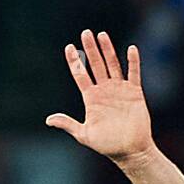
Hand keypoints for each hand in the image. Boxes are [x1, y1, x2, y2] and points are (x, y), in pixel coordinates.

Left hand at [46, 31, 152, 163]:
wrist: (129, 150)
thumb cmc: (107, 145)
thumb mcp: (84, 134)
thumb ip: (68, 124)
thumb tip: (49, 120)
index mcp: (91, 98)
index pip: (80, 75)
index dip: (74, 62)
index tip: (68, 48)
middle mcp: (104, 90)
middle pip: (96, 65)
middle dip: (90, 49)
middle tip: (85, 33)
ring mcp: (119, 90)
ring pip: (112, 65)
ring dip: (107, 50)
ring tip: (102, 35)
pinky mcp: (134, 93)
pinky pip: (133, 74)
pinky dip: (133, 62)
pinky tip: (130, 49)